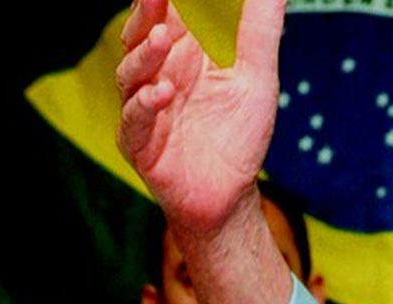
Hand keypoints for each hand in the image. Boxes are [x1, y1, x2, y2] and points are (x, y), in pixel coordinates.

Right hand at [115, 0, 284, 233]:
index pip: (165, 16)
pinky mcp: (139, 144)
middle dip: (145, 15)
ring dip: (144, 56)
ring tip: (162, 39)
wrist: (230, 196)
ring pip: (131, 75)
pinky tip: (161, 93)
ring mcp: (144, 110)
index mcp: (183, 57)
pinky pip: (133, 121)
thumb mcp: (257, 79)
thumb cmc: (239, 137)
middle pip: (141, 38)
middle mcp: (158, 77)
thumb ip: (261, 33)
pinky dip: (143, 105)